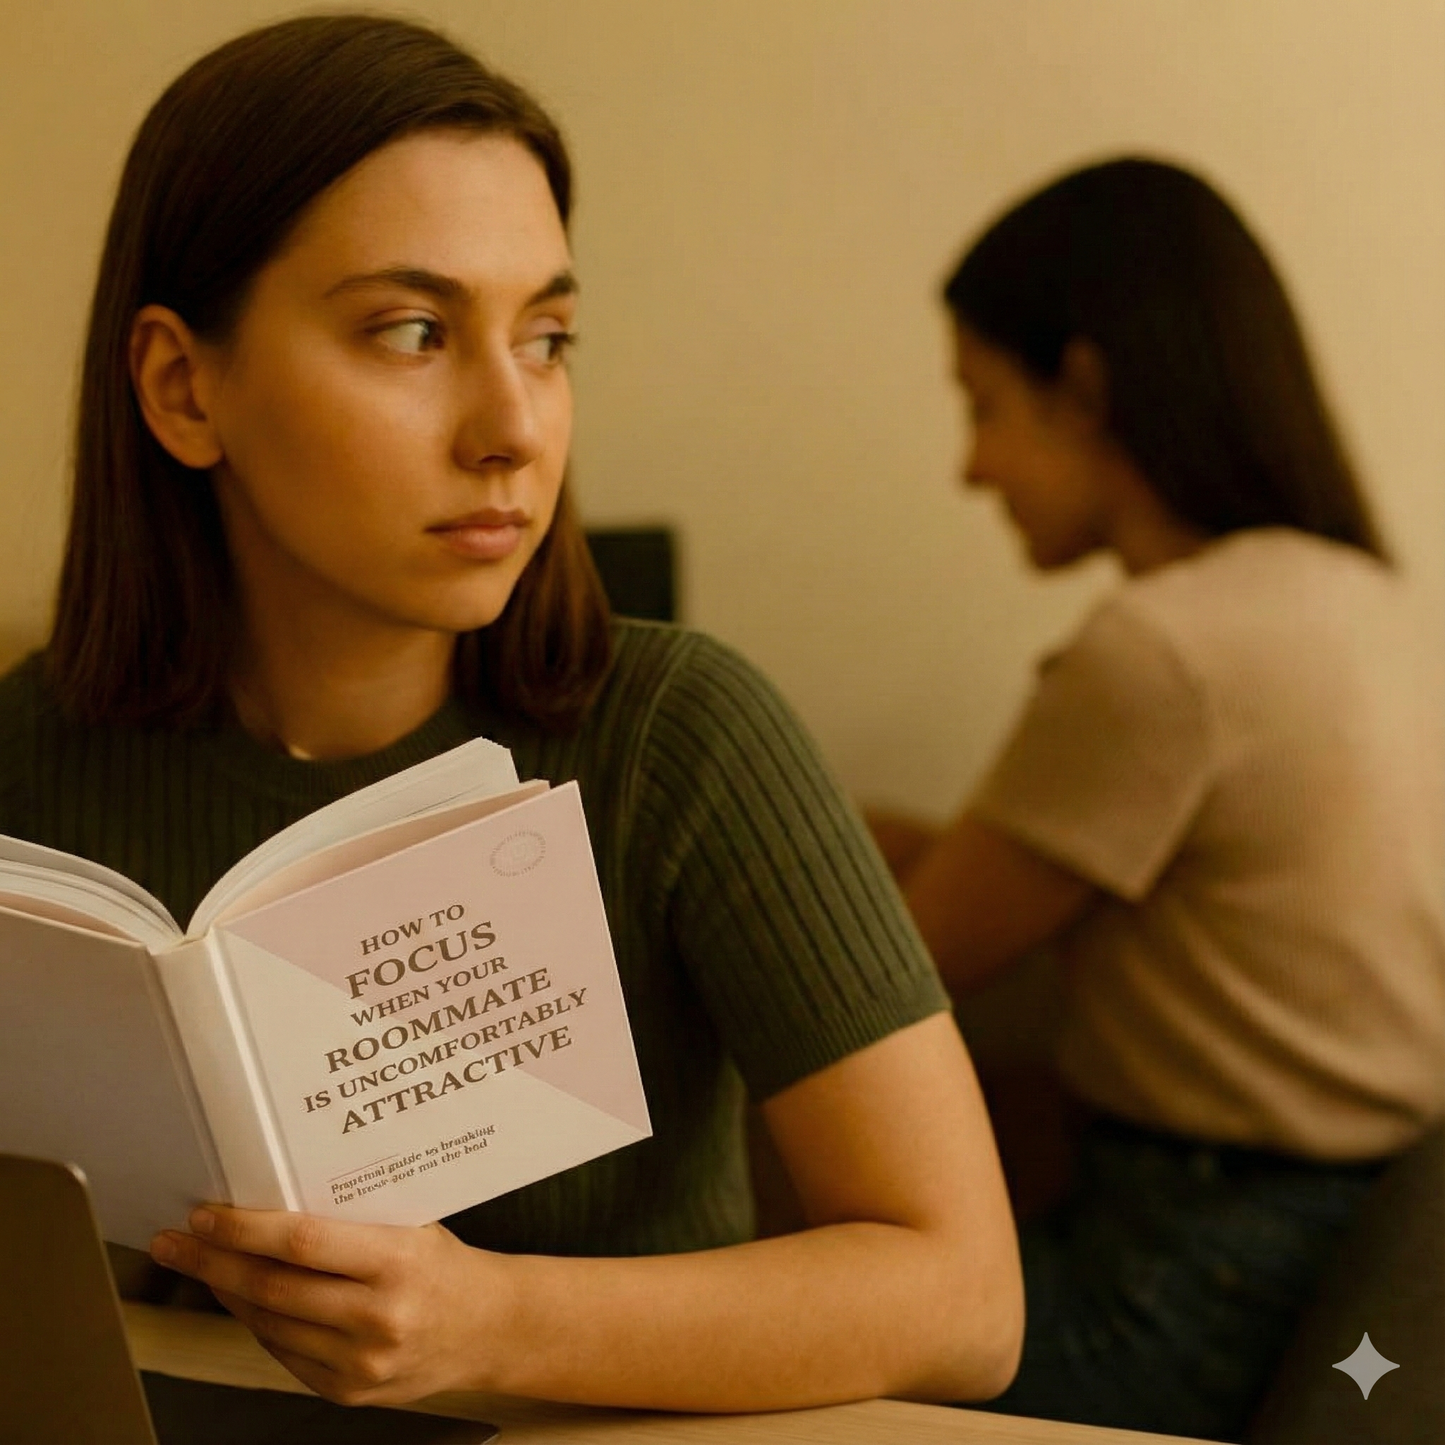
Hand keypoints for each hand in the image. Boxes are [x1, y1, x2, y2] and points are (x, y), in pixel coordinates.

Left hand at [150, 1205, 500, 1403]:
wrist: (490, 1329)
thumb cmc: (445, 1266)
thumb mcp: (410, 1227)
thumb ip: (350, 1222)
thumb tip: (269, 1201)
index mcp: (398, 1263)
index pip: (303, 1244)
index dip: (245, 1230)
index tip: (207, 1215)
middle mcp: (378, 1318)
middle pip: (273, 1288)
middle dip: (212, 1262)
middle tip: (175, 1241)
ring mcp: (361, 1362)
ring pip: (269, 1323)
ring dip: (225, 1292)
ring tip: (200, 1264)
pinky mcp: (349, 1391)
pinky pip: (284, 1352)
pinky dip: (257, 1322)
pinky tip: (242, 1298)